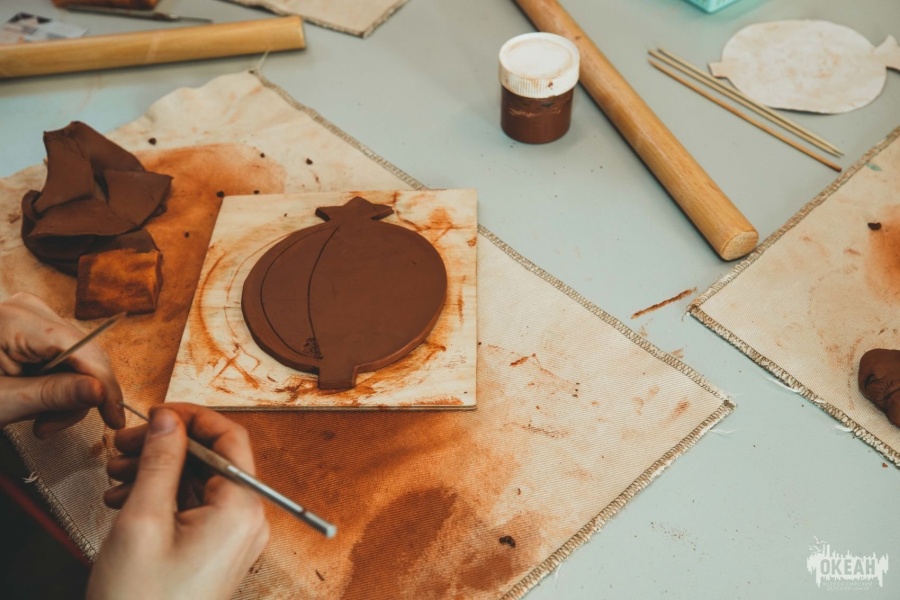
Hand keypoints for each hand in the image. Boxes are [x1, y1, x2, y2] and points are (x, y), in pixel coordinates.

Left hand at [0, 292, 124, 436]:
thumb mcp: (1, 402)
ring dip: (69, 395)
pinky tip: (40, 406)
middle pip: (84, 353)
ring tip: (42, 423)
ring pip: (79, 359)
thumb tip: (101, 392)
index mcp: (14, 319)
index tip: (116, 416)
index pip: (81, 348)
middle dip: (80, 394)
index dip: (105, 383)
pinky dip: (59, 387)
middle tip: (53, 427)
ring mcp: (31, 318)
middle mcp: (28, 309)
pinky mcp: (32, 331)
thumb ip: (54, 394)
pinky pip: (65, 359)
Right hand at [88, 403, 269, 599]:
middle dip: (166, 447)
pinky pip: (194, 509)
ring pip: (198, 484)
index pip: (231, 439)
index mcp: (242, 510)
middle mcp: (247, 523)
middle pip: (213, 461)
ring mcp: (232, 540)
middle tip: (124, 443)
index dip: (193, 418)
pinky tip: (125, 500)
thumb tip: (169, 419)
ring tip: (117, 474)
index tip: (158, 413)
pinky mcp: (215, 553)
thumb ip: (159, 460)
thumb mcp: (143, 519)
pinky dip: (161, 498)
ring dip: (156, 472)